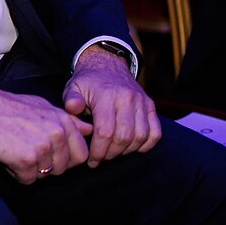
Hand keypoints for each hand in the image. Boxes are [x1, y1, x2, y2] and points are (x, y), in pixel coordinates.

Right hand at [0, 88, 91, 184]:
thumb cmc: (11, 107)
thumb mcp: (44, 107)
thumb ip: (68, 120)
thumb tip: (89, 129)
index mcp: (64, 122)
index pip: (80, 155)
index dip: (65, 159)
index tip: (50, 154)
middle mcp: (57, 135)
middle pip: (62, 169)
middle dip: (47, 166)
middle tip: (29, 151)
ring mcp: (42, 148)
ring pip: (44, 176)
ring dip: (30, 169)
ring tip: (17, 150)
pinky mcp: (25, 160)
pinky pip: (27, 179)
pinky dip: (16, 172)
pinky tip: (8, 156)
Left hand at [63, 45, 160, 166]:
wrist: (107, 64)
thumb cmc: (88, 81)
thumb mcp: (73, 87)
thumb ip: (71, 100)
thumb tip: (73, 109)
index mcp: (106, 95)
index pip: (105, 132)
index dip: (98, 151)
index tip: (92, 160)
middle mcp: (127, 98)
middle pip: (124, 137)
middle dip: (111, 153)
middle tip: (101, 158)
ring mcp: (141, 102)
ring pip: (140, 136)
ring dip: (127, 150)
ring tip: (113, 152)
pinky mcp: (150, 105)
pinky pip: (155, 132)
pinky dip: (146, 144)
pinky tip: (131, 147)